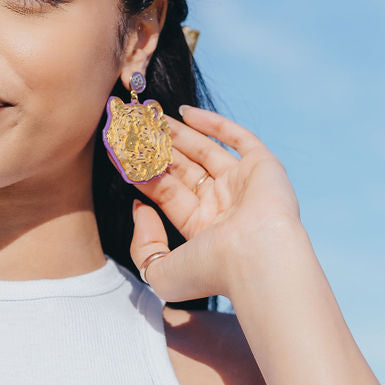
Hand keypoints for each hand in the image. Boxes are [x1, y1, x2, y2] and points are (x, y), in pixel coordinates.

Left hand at [128, 104, 301, 302]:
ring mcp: (242, 184)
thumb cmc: (210, 271)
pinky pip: (238, 138)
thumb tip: (139, 207)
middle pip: (183, 169)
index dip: (143, 174)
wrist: (257, 260)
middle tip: (134, 128)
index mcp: (201, 228)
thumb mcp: (159, 272)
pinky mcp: (263, 167)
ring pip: (205, 151)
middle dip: (158, 149)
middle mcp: (222, 205)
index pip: (165, 194)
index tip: (120, 155)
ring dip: (177, 133)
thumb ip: (143, 244)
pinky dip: (213, 123)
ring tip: (151, 116)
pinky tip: (184, 112)